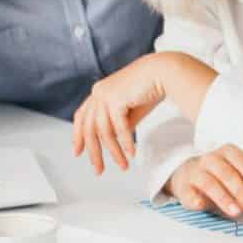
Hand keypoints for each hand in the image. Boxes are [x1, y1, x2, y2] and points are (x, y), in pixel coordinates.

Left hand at [71, 55, 172, 174]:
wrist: (164, 72)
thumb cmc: (151, 87)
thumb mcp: (131, 110)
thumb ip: (120, 124)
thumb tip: (116, 141)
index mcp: (99, 92)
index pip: (82, 117)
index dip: (78, 136)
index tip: (78, 152)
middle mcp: (98, 92)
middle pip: (89, 129)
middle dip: (94, 152)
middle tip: (99, 170)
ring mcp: (105, 95)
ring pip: (104, 131)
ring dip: (114, 152)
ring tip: (123, 165)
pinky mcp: (116, 98)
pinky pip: (119, 128)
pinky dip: (126, 143)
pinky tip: (131, 154)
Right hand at [166, 145, 242, 217]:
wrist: (188, 175)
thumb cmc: (218, 174)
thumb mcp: (237, 170)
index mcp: (227, 153)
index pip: (240, 160)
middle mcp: (210, 160)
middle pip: (226, 173)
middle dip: (241, 191)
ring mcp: (195, 173)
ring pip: (209, 183)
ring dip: (224, 198)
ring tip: (235, 211)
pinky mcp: (184, 187)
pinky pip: (188, 192)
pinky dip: (194, 199)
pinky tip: (201, 204)